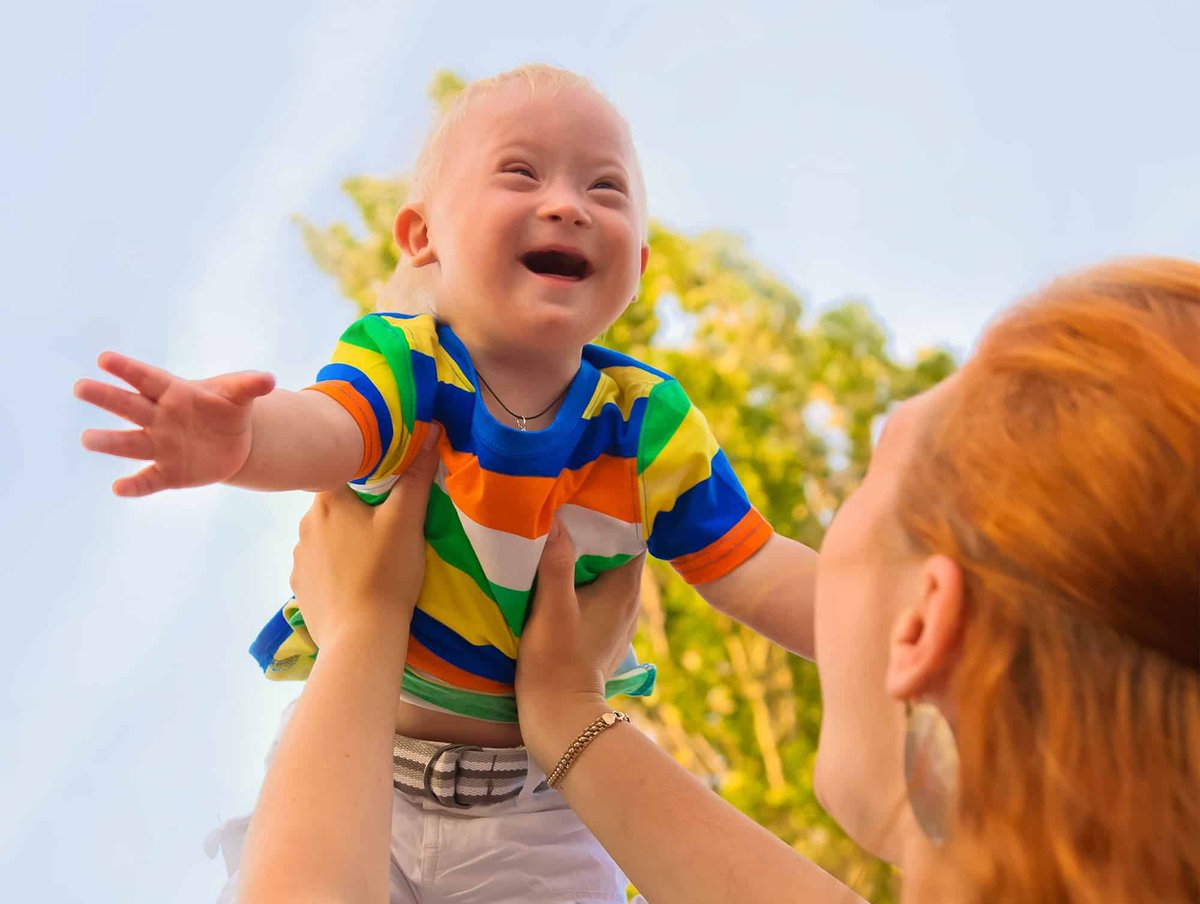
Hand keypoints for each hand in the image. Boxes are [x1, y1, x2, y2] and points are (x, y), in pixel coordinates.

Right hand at [74, 351, 274, 496]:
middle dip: (106, 397)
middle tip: (81, 387)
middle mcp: (159, 418)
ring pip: (130, 443)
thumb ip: (249, 385)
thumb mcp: (239, 394)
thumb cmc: (226, 409)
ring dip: (110, 441)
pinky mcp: (169, 473)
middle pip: (129, 406)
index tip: (104, 359)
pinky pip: (148, 480)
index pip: (147, 378)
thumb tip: (269, 380)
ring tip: (87, 438)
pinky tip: (119, 488)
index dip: (127, 369)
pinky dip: (134, 485)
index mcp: (174, 393)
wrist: (233, 443)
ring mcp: (161, 446)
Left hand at [288, 426, 440, 647]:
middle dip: (356, 510)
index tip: (387, 486)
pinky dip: (335, 568)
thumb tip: (431, 432)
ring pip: (325, 536)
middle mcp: (305, 525)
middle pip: (334, 504)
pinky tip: (355, 580)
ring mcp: (299, 558)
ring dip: (344, 539)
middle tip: (387, 523)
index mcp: (328, 501)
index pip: (341, 471)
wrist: (360, 635)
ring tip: (372, 556)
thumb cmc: (385, 571)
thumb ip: (416, 477)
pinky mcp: (301, 587)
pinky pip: (319, 566)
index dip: (365, 474)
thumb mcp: (407, 520)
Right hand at [516, 520, 642, 765]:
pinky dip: (585, 580)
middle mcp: (630, 602)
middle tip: (569, 507)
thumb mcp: (552, 608)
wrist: (559, 717)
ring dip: (589, 556)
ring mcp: (619, 620)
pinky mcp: (605, 634)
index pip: (634, 537)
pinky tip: (561, 575)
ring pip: (609, 573)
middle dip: (598, 531)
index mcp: (625, 590)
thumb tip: (557, 518)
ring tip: (562, 535)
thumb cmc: (556, 661)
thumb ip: (556, 563)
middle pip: (620, 552)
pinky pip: (600, 594)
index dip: (616, 514)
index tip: (592, 495)